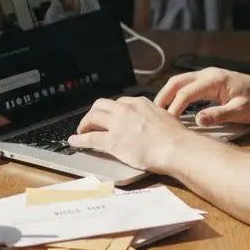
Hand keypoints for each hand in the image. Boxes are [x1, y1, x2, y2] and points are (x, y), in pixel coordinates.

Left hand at [66, 96, 186, 171]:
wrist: (175, 147)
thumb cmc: (175, 137)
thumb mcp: (165, 118)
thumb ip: (154, 117)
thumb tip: (154, 123)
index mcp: (139, 103)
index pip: (119, 102)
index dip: (111, 110)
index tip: (109, 116)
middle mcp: (126, 109)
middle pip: (101, 105)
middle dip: (93, 113)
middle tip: (91, 121)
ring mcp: (118, 124)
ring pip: (92, 117)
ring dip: (84, 124)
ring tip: (81, 131)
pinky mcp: (112, 141)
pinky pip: (89, 138)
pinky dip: (79, 139)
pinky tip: (74, 141)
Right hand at [155, 67, 249, 126]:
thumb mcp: (240, 112)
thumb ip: (219, 115)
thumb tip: (198, 120)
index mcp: (214, 79)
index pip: (186, 93)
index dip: (174, 108)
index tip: (168, 123)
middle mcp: (208, 74)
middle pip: (177, 82)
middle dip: (163, 97)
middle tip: (154, 114)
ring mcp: (208, 76)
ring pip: (180, 82)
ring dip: (168, 94)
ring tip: (160, 111)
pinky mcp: (210, 81)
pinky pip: (188, 85)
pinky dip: (177, 94)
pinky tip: (174, 106)